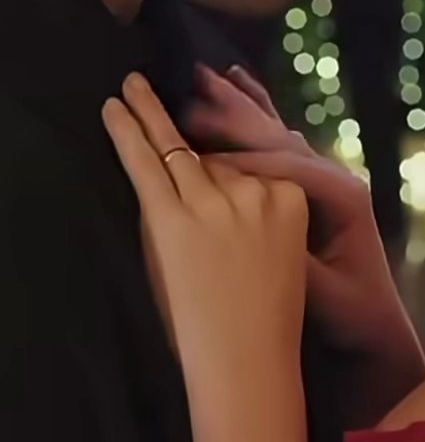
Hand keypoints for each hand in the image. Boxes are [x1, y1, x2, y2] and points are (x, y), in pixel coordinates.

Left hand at [102, 74, 308, 400]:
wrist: (252, 366)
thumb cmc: (273, 321)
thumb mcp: (291, 255)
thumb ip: (272, 212)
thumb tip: (242, 180)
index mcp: (292, 198)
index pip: (253, 162)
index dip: (230, 153)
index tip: (213, 116)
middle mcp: (256, 192)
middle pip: (220, 151)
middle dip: (197, 117)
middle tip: (183, 75)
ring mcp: (215, 203)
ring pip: (183, 148)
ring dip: (152, 110)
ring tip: (133, 84)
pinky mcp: (174, 219)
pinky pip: (148, 160)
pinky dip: (128, 130)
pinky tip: (115, 106)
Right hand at [184, 66, 424, 420]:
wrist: (374, 324)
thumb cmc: (352, 314)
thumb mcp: (325, 296)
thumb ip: (295, 262)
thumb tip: (258, 234)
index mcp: (343, 195)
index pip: (284, 168)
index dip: (239, 161)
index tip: (196, 156)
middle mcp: (334, 176)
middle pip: (277, 137)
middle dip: (235, 113)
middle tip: (194, 83)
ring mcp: (321, 177)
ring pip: (273, 133)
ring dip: (239, 105)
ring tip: (204, 75)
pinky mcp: (307, 185)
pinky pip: (274, 142)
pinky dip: (251, 114)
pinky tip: (234, 83)